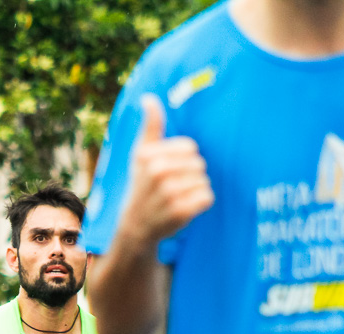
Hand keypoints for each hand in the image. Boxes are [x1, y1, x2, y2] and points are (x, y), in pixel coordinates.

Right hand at [119, 93, 213, 244]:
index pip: (191, 148)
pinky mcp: (180, 211)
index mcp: (149, 156)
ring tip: (176, 199)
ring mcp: (169, 193)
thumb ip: (150, 126)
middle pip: (200, 164)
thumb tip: (148, 98)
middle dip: (190, 176)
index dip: (183, 160)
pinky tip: (184, 209)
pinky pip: (207, 197)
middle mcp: (157, 173)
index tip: (168, 172)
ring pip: (204, 181)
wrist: (135, 226)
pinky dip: (200, 204)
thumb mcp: (141, 154)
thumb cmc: (141, 184)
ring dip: (195, 191)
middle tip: (172, 188)